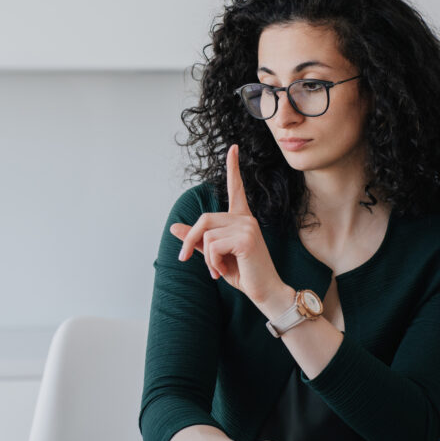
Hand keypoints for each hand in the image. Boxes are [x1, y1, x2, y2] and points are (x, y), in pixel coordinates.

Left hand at [170, 145, 290, 312]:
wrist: (266, 293)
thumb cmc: (244, 275)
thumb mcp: (215, 256)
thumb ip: (197, 240)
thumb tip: (174, 226)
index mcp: (241, 219)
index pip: (236, 188)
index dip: (233, 168)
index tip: (233, 147)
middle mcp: (246, 218)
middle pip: (203, 219)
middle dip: (190, 240)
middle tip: (185, 258)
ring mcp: (247, 226)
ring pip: (206, 235)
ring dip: (206, 257)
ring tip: (218, 270)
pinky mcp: (246, 238)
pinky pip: (212, 246)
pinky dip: (212, 262)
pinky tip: (223, 272)